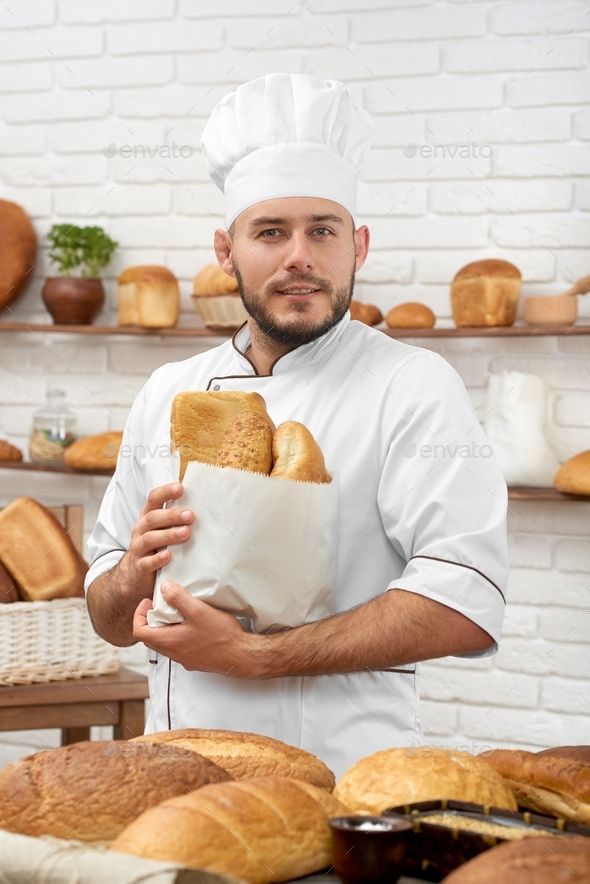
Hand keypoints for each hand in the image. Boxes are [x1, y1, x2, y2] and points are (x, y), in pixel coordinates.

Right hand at [121, 482, 194, 598]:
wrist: (133, 575)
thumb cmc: (154, 547)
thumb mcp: (161, 530)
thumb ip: (174, 519)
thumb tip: (204, 505)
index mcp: (148, 517)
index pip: (153, 499)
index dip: (165, 492)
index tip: (180, 487)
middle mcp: (141, 530)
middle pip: (153, 518)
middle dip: (172, 515)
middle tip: (190, 515)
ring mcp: (139, 548)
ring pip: (150, 539)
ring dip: (168, 535)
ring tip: (185, 533)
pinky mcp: (140, 567)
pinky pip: (147, 562)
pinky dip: (157, 559)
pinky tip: (168, 556)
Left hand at [132, 580, 261, 676]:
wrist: (241, 656)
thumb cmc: (221, 636)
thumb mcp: (198, 610)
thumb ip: (178, 598)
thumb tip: (165, 588)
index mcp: (168, 641)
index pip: (139, 631)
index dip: (139, 615)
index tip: (148, 603)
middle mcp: (173, 653)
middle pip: (151, 638)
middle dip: (152, 620)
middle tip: (161, 606)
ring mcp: (184, 659)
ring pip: (165, 643)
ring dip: (166, 628)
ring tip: (178, 613)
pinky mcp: (196, 660)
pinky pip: (179, 647)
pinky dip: (179, 635)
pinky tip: (193, 626)